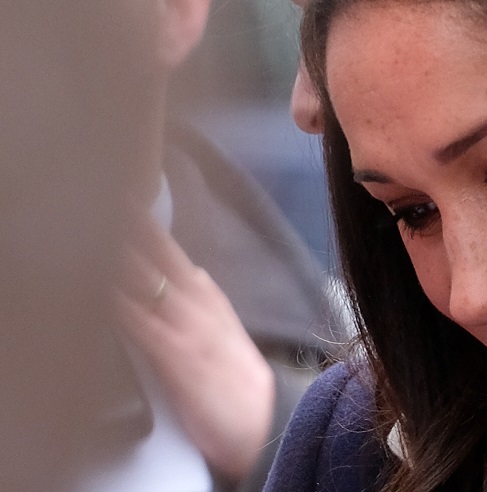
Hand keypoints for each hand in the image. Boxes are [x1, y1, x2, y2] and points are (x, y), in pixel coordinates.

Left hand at [115, 217, 275, 481]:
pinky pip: (141, 323)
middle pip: (157, 255)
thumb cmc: (235, 382)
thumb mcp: (221, 332)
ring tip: (96, 226)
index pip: (171, 252)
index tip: (125, 198)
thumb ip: (202, 303)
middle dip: (132, 225)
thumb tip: (185, 275)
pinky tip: (99, 288)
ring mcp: (186, 327)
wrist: (261, 420)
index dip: (146, 225)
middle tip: (109, 196)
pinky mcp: (175, 356)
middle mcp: (198, 303)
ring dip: (120, 255)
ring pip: (147, 280)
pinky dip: (119, 303)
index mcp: (208, 297)